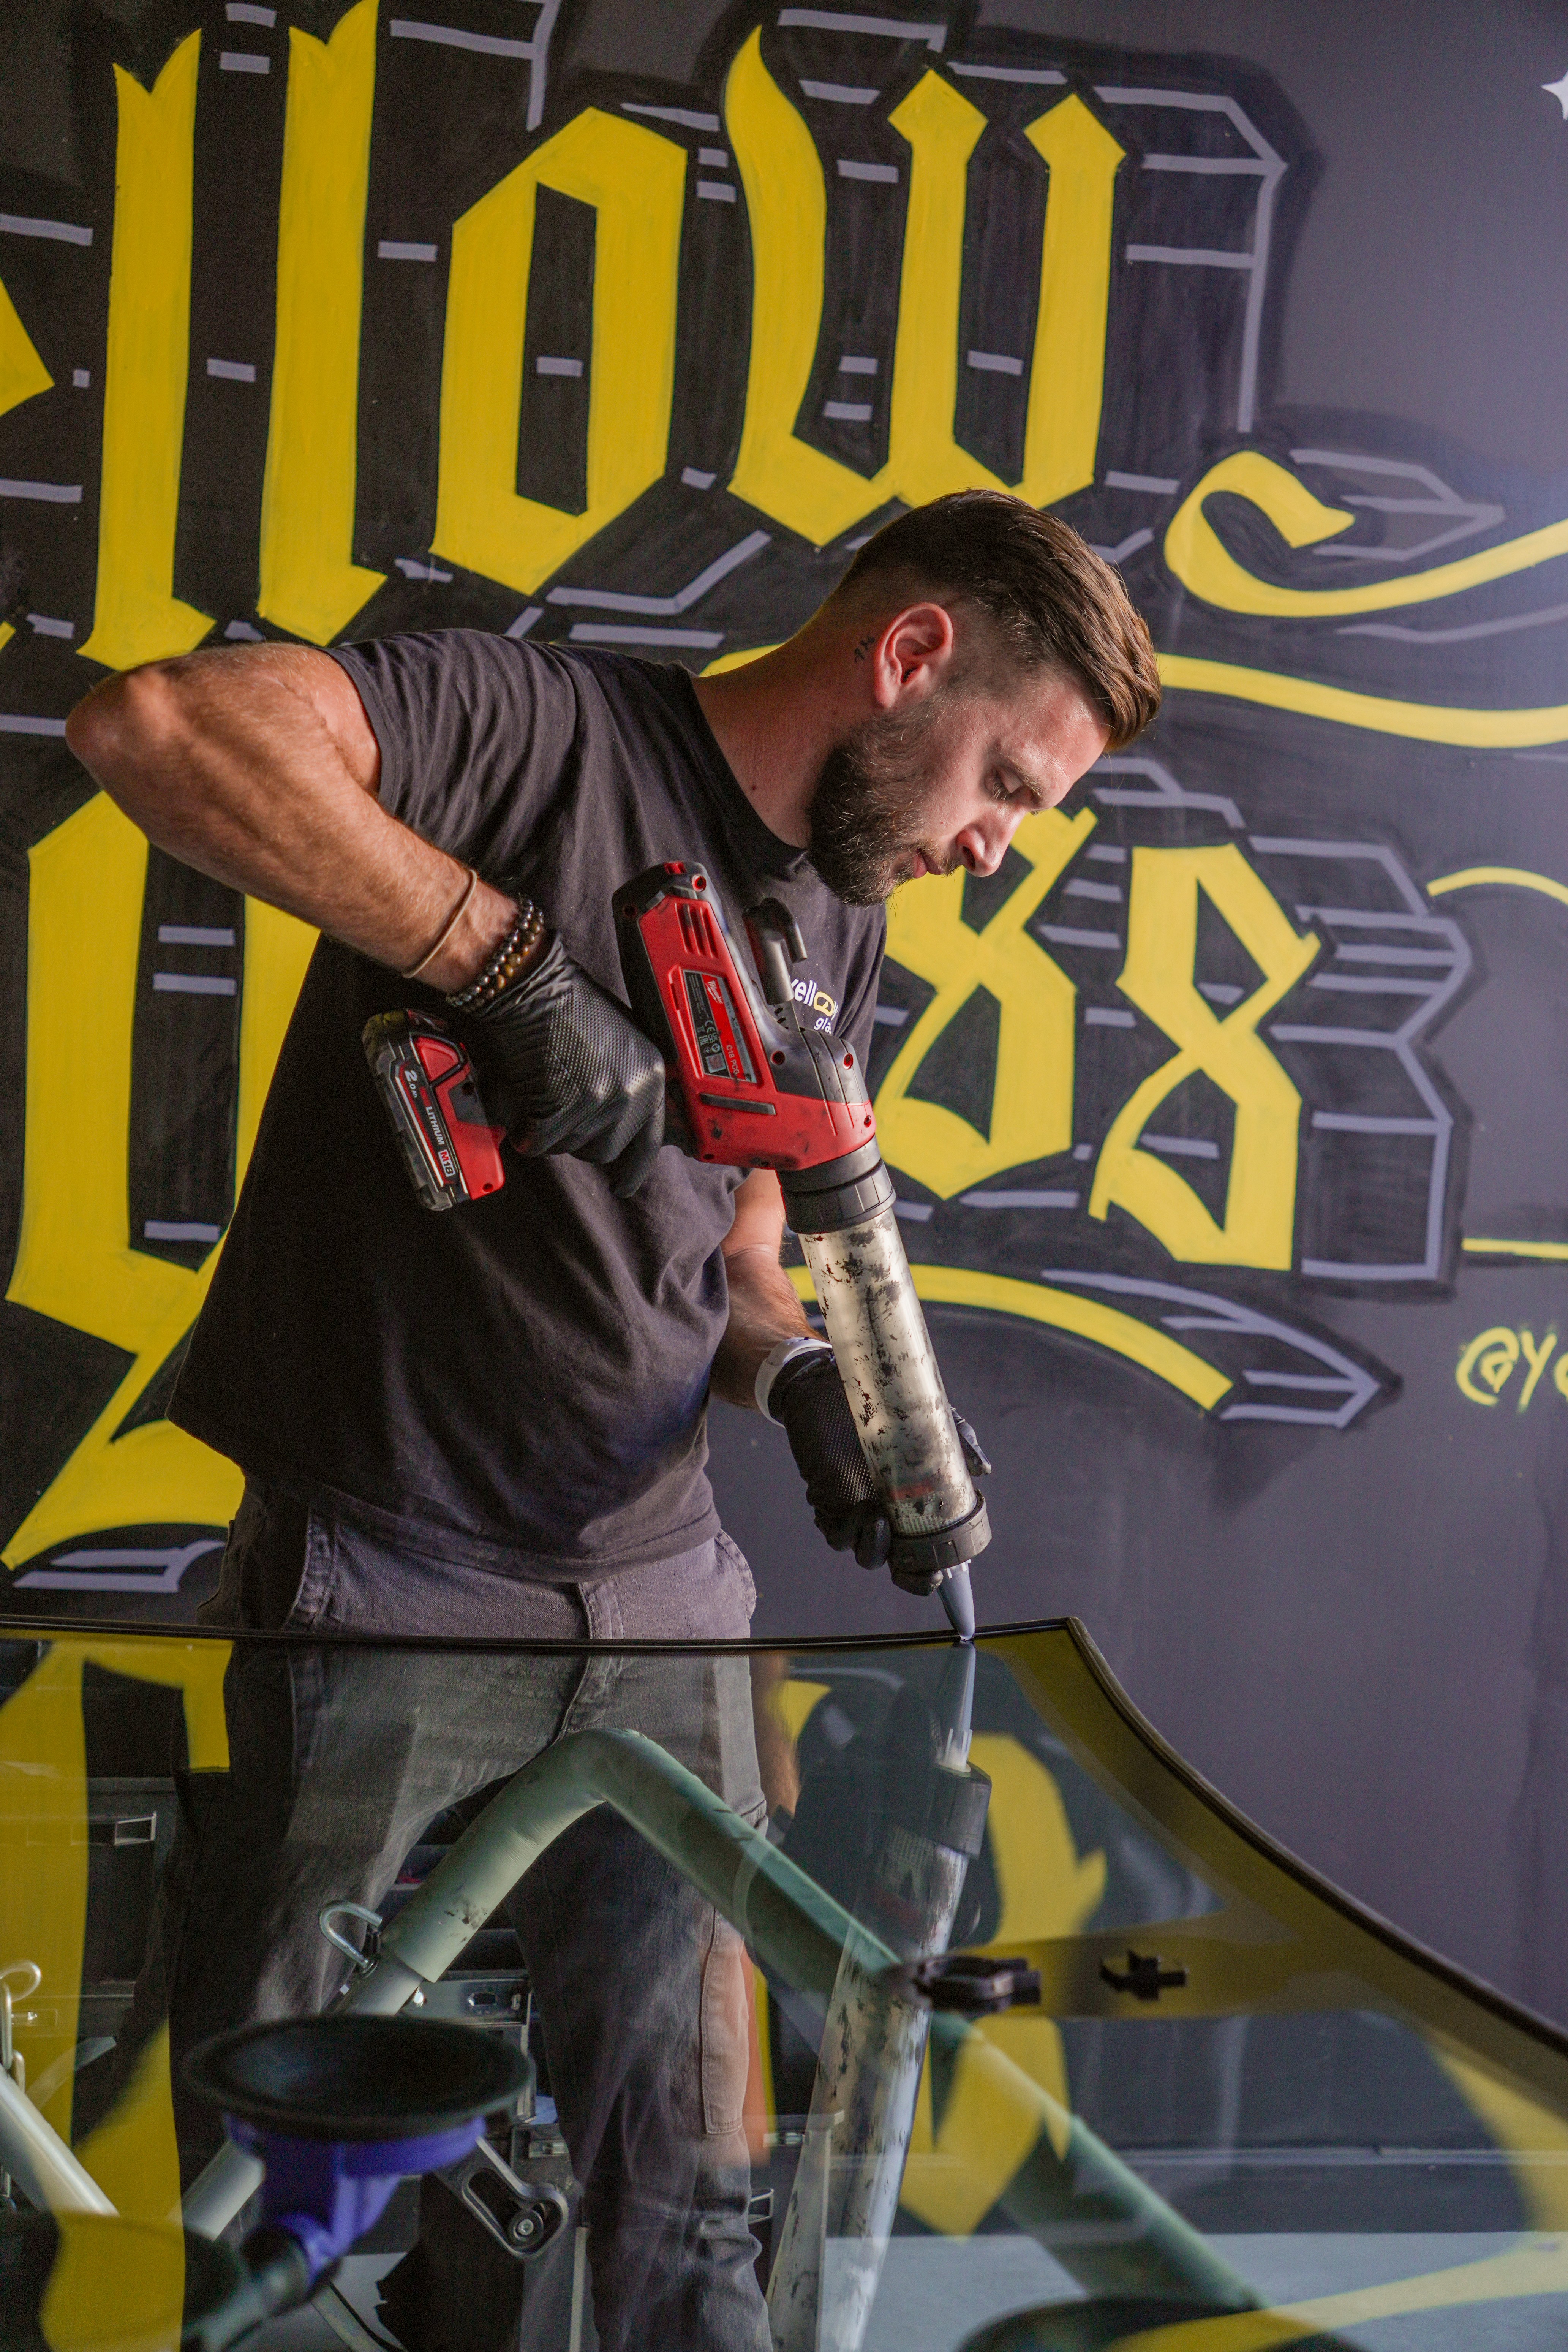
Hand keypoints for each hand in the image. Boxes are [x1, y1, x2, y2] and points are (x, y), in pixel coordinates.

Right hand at [470, 933, 665, 1196]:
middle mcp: (634, 1091)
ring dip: (546, 1128)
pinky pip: (538, 1142)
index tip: (623, 1185)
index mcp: (652, 1075)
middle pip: (603, 1150)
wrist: (532, 985)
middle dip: (574, 1136)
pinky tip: (519, 1098)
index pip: (648, 1139)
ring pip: (567, 1147)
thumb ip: (623, 1084)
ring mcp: (601, 1101)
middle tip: (554, 1103)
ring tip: (537, 1088)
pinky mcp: (565, 1107)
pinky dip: (522, 1128)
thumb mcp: (617, 1045)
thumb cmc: (565, 1005)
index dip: (632, 1167)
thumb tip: (613, 1127)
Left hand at [769, 1349, 990, 1591]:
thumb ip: (957, 1442)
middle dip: (910, 1577)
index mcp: (908, 1504)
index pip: (919, 1552)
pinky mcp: (824, 1496)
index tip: (944, 1576)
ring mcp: (853, 1508)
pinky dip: (848, 1530)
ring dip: (875, 1548)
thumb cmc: (886, 1403)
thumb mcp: (928, 1419)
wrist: (837, 1377)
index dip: (928, 1571)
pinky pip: (835, 1530)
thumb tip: (983, 1469)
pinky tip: (862, 1510)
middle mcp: (883, 1512)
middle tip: (925, 1572)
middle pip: (894, 1564)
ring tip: (881, 1522)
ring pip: (862, 1551)